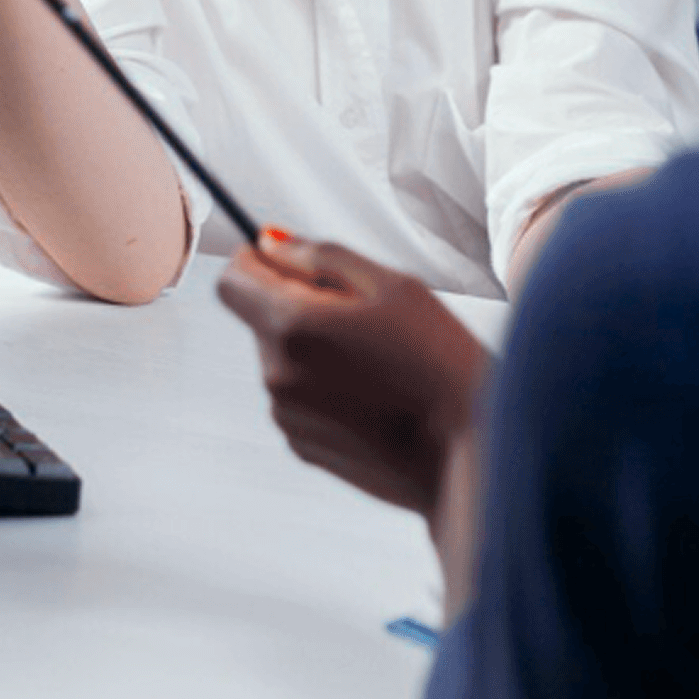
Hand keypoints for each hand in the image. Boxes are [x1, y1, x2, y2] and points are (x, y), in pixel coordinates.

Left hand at [217, 234, 491, 516]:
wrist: (465, 456)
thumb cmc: (439, 365)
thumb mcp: (392, 286)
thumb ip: (321, 256)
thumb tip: (272, 243)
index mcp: (292, 326)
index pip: (232, 280)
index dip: (259, 262)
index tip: (292, 263)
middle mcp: (276, 374)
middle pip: (262, 318)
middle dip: (301, 306)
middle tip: (366, 319)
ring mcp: (287, 416)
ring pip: (283, 358)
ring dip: (315, 349)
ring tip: (378, 363)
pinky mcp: (303, 446)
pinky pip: (299, 398)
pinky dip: (325, 388)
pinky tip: (375, 396)